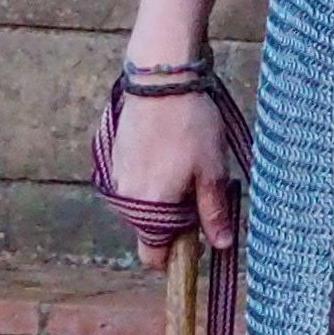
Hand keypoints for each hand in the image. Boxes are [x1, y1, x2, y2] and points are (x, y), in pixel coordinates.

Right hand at [107, 83, 241, 266]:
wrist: (161, 79)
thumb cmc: (190, 125)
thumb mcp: (212, 171)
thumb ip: (213, 212)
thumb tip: (221, 244)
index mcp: (151, 207)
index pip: (152, 255)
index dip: (176, 254)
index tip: (196, 237)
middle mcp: (126, 197)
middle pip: (148, 229)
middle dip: (172, 220)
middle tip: (198, 188)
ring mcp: (116, 175)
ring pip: (140, 204)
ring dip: (160, 196)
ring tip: (183, 163)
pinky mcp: (113, 155)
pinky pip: (131, 180)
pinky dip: (148, 175)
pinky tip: (166, 150)